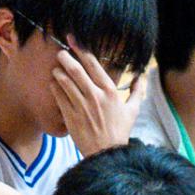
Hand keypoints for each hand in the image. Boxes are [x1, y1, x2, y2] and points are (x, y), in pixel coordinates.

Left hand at [52, 44, 145, 158]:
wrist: (106, 153)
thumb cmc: (120, 132)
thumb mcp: (133, 111)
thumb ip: (137, 91)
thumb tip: (141, 76)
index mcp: (110, 91)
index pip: (93, 64)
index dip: (81, 50)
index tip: (73, 41)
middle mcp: (95, 96)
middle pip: (75, 69)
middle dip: (65, 57)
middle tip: (60, 52)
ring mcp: (81, 106)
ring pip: (64, 81)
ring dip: (58, 72)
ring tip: (56, 69)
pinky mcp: (69, 115)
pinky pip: (58, 95)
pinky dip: (54, 87)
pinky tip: (54, 84)